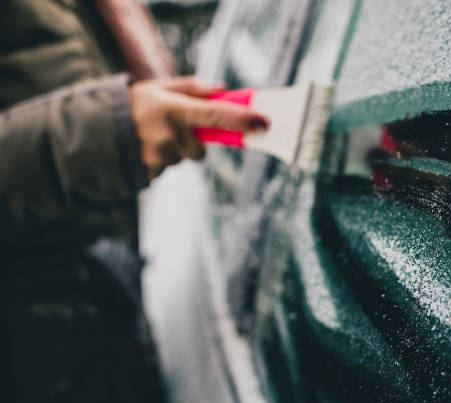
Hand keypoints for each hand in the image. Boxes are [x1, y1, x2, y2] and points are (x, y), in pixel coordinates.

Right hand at [129, 76, 269, 178]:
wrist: (91, 130)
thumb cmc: (132, 105)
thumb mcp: (158, 88)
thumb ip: (192, 89)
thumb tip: (222, 89)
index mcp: (174, 110)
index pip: (217, 115)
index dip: (243, 120)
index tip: (264, 122)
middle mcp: (169, 136)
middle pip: (200, 150)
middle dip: (192, 142)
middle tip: (171, 129)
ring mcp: (159, 157)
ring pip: (183, 160)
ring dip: (174, 152)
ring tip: (151, 138)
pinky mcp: (151, 173)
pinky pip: (167, 169)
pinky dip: (161, 161)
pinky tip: (144, 150)